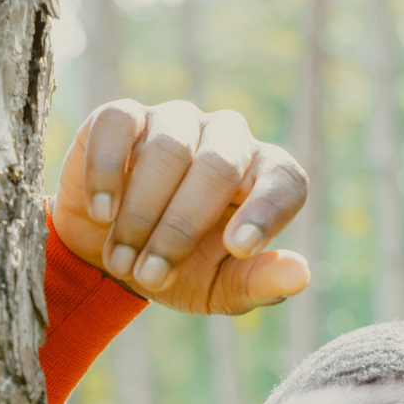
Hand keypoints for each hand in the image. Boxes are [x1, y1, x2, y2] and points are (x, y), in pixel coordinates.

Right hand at [51, 99, 310, 313]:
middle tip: (151, 277)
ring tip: (123, 262)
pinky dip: (107, 172)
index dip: (265, 212)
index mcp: (264, 177)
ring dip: (141, 214)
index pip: (284, 181)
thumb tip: (301, 275)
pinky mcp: (123, 115)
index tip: (238, 249)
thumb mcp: (221, 289)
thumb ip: (259, 282)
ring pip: (168, 150)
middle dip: (181, 229)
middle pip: (219, 167)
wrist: (110, 259)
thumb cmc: (180, 272)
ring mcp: (176, 120)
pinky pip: (118, 124)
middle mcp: (228, 139)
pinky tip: (103, 213)